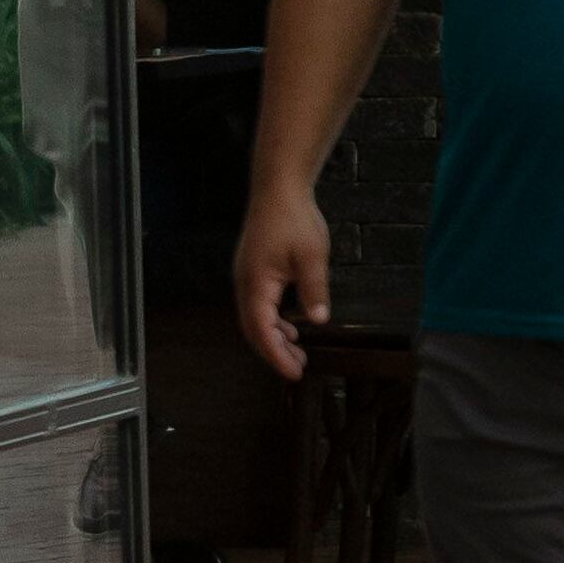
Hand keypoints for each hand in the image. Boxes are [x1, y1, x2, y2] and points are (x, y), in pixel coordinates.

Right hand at [234, 188, 330, 381]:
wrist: (279, 190)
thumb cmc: (294, 220)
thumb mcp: (312, 256)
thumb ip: (314, 289)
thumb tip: (318, 319)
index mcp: (255, 284)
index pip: (261, 329)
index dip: (275, 354)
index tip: (292, 372)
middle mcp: (245, 284)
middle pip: (254, 328)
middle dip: (275, 351)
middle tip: (298, 368)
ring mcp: (248, 277)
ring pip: (256, 317)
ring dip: (275, 336)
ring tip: (297, 353)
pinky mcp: (255, 271)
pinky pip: (260, 304)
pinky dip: (274, 320)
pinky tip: (292, 326)